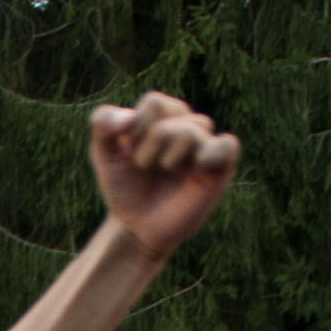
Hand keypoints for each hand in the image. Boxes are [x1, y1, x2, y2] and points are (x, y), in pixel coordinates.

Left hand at [88, 90, 239, 262]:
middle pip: (175, 112)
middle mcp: (186, 127)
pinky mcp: (219, 169)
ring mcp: (204, 147)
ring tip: (166, 172)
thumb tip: (128, 117)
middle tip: (145, 166)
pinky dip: (212, 151)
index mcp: (162, 119)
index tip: (130, 152)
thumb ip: (102, 124)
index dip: (138, 128)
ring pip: (195, 128)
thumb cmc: (124, 189)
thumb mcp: (103, 155)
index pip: (155, 103)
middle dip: (151, 141)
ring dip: (170, 154)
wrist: (136, 227)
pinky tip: (197, 164)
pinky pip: (228, 145)